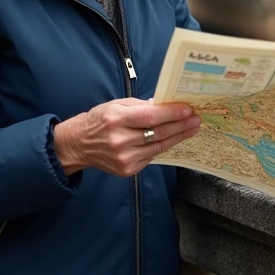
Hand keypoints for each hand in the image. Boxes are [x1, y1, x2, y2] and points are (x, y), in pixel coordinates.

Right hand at [53, 98, 200, 176]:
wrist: (78, 145)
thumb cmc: (99, 121)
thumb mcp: (116, 105)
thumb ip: (140, 106)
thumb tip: (164, 105)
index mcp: (116, 119)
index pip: (151, 116)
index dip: (172, 113)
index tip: (188, 109)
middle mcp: (120, 140)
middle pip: (159, 132)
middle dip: (181, 125)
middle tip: (196, 119)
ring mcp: (124, 158)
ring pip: (159, 147)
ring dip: (178, 137)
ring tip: (192, 129)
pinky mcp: (127, 170)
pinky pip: (151, 157)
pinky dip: (162, 147)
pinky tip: (173, 139)